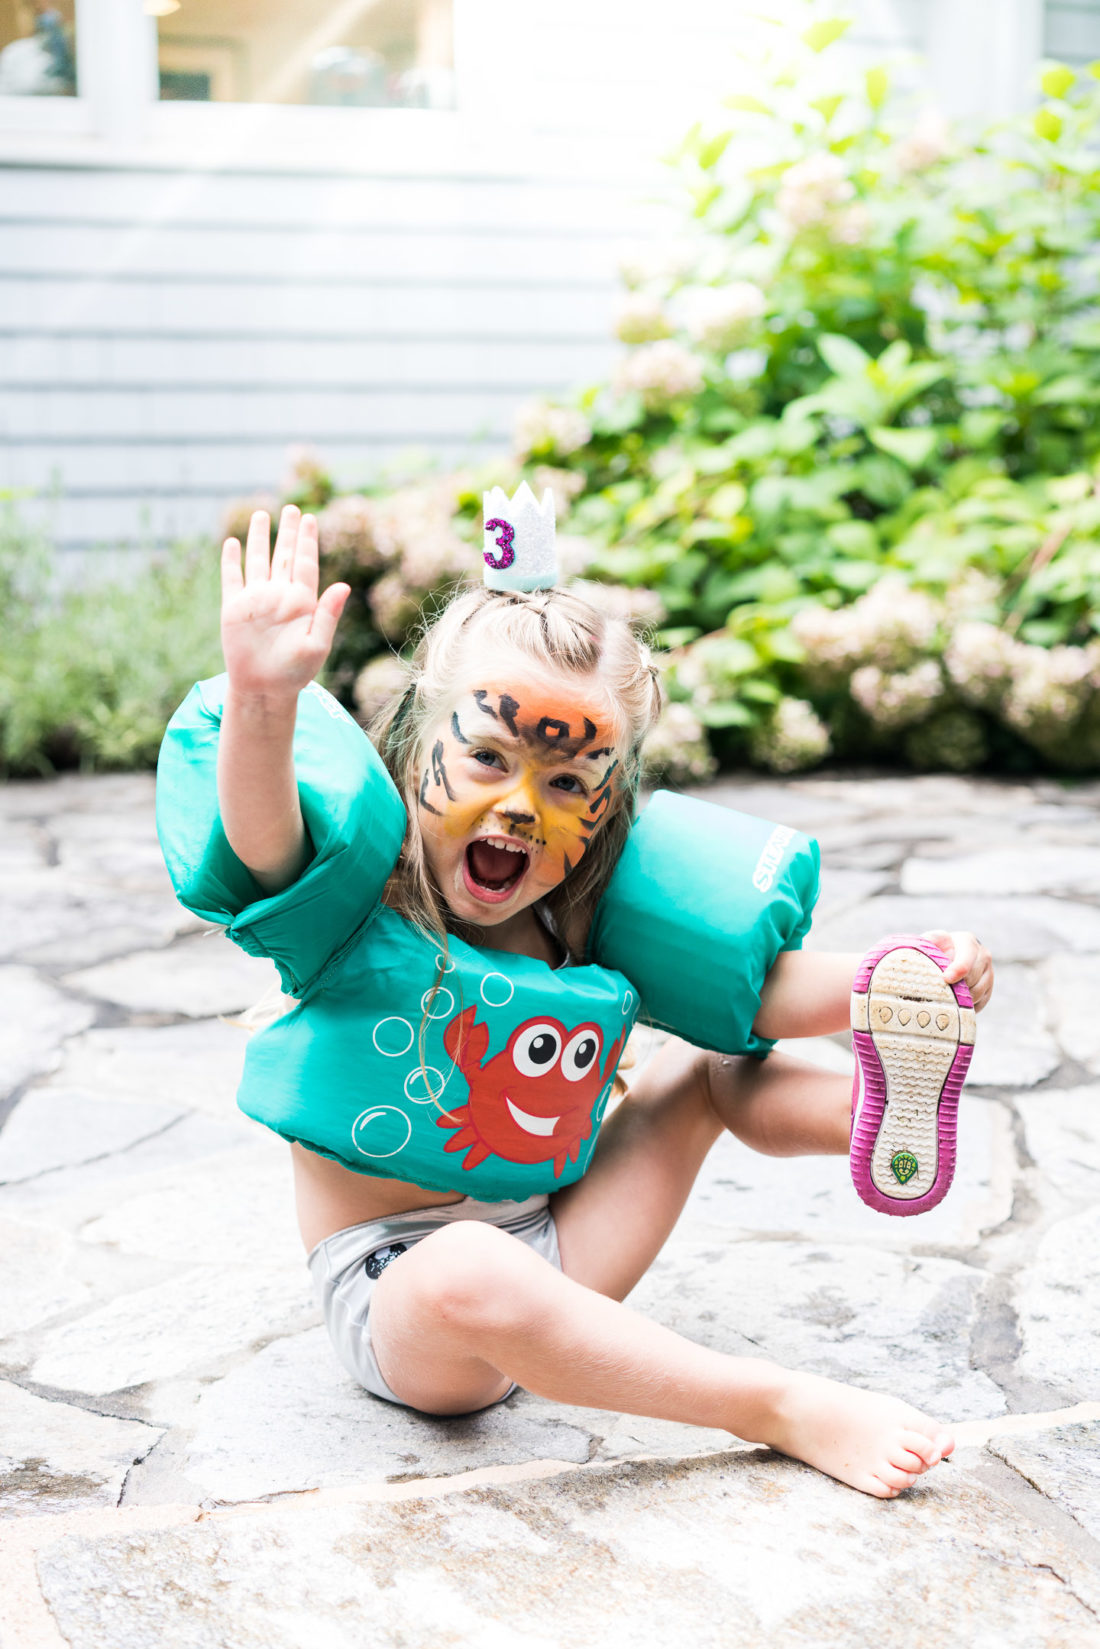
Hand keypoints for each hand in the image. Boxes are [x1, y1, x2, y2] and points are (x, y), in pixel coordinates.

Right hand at [220, 505, 349, 700]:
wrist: (264, 689)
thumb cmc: (295, 672)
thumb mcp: (317, 645)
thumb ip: (328, 615)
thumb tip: (344, 585)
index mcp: (302, 601)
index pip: (305, 563)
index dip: (307, 540)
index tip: (309, 518)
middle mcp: (279, 595)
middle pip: (284, 555)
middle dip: (288, 532)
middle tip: (292, 508)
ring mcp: (256, 600)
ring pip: (258, 560)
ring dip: (260, 538)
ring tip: (262, 515)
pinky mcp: (234, 608)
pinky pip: (232, 578)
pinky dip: (231, 560)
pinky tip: (233, 542)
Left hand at [921, 930, 993, 1011]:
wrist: (949, 954)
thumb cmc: (936, 948)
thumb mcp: (931, 941)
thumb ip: (928, 942)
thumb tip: (917, 948)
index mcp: (967, 942)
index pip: (966, 959)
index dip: (957, 970)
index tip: (946, 978)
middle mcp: (983, 955)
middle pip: (972, 978)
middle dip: (956, 986)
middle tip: (940, 991)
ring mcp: (988, 972)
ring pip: (977, 993)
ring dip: (960, 998)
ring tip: (945, 996)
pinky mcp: (989, 988)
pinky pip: (980, 1002)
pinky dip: (966, 1006)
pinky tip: (954, 1003)